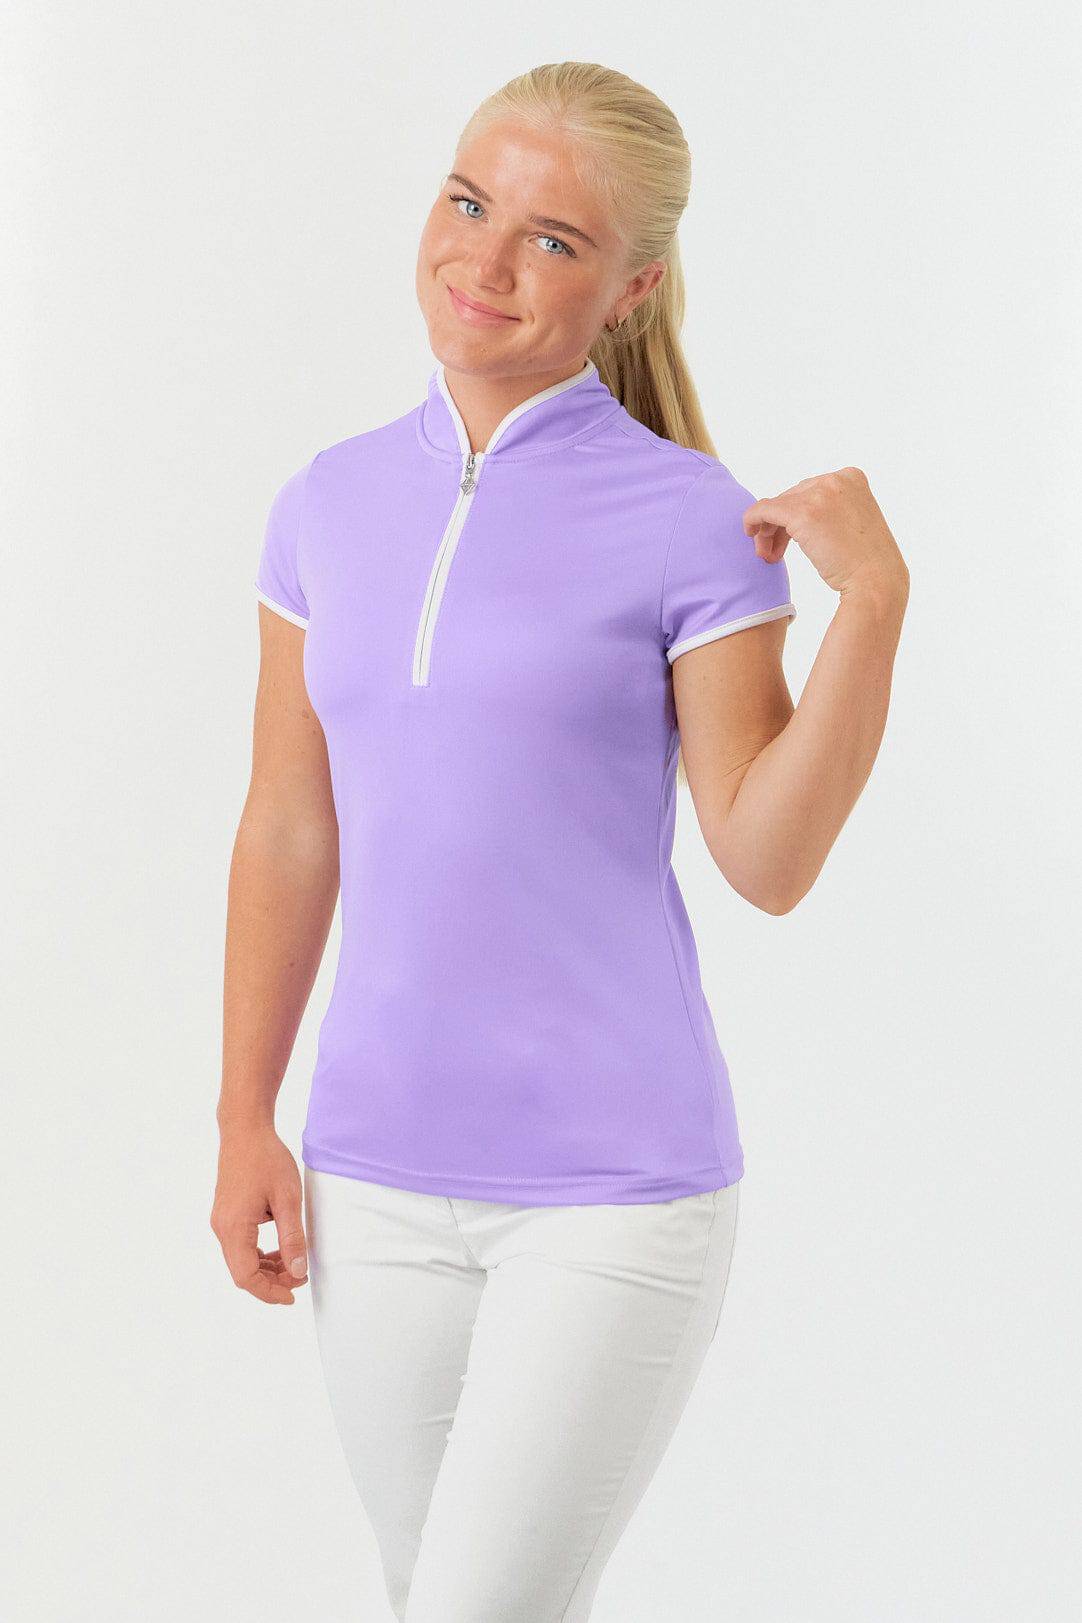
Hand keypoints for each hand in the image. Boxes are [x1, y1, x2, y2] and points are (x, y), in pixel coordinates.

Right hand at [210, 1124, 308, 1304]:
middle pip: (242, 1272)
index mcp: (234, 1228)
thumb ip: (292, 1238)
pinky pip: (241, 1244)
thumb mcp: (287, 1199)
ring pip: (241, 1259)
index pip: (246, 1277)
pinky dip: (260, 1253)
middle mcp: (222, 1228)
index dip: (269, 1293)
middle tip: (301, 1278)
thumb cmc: (266, 1159)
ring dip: (266, 1268)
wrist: (245, 1130)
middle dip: (272, 1281)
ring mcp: (222, 1221)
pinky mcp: (227, 1214)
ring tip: (294, 1264)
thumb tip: (298, 1271)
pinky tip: (280, 1248)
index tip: (293, 1296)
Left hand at [743, 467, 909, 603]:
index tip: (790, 538)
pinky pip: (764, 510)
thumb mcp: (851, 522)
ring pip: (777, 505)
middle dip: (779, 524)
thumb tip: (794, 513)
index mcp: (851, 477)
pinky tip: (752, 537)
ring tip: (768, 554)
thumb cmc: (865, 562)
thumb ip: (830, 509)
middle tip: (773, 552)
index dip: (794, 515)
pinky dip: (753, 521)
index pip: (809, 491)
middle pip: (792, 497)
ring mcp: (820, 494)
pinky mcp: (802, 513)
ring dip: (767, 530)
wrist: (876, 581)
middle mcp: (836, 479)